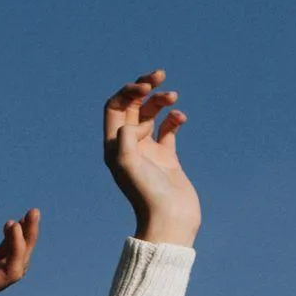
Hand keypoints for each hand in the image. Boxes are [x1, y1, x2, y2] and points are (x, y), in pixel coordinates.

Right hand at [0, 209, 39, 295]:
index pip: (9, 274)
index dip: (17, 250)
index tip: (12, 225)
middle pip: (16, 264)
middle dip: (27, 240)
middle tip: (32, 213)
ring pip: (11, 256)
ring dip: (22, 235)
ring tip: (30, 213)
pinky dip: (9, 237)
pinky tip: (13, 222)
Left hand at [103, 70, 199, 247]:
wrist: (170, 220)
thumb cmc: (147, 195)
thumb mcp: (128, 163)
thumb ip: (126, 136)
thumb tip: (138, 124)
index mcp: (114, 146)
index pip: (114, 107)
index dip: (128, 91)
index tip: (146, 88)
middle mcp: (128, 146)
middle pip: (132, 106)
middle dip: (145, 87)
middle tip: (160, 75)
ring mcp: (148, 151)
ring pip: (151, 115)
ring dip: (161, 100)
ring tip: (173, 97)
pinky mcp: (167, 157)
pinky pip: (169, 129)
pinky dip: (174, 118)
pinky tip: (181, 118)